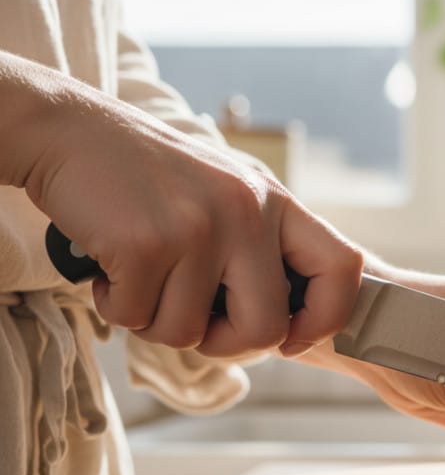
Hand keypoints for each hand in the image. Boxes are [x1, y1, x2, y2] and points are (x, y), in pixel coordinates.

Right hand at [8, 56, 361, 357]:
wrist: (70, 130)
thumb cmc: (149, 178)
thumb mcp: (227, 197)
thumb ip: (261, 249)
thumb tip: (284, 327)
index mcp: (277, 204)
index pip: (344, 268)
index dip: (327, 317)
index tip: (292, 337)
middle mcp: (249, 213)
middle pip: (266, 329)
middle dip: (224, 343)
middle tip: (192, 319)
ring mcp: (201, 228)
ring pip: (190, 333)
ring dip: (155, 320)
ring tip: (140, 276)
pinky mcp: (148, 244)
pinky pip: (138, 318)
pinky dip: (116, 305)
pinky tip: (110, 267)